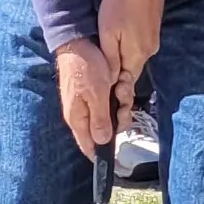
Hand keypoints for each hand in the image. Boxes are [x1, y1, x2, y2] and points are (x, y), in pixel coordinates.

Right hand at [55, 35, 118, 158]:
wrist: (78, 41)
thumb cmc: (85, 67)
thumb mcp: (97, 94)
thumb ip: (100, 119)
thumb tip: (103, 142)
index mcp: (78, 119)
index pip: (88, 146)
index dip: (102, 155)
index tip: (116, 161)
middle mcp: (82, 114)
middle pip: (105, 131)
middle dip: (119, 121)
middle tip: (125, 106)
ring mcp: (89, 103)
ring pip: (111, 115)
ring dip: (122, 104)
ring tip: (122, 88)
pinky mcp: (96, 93)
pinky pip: (111, 102)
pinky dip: (119, 95)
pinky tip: (121, 83)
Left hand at [97, 0, 163, 112]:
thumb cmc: (122, 4)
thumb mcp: (108, 33)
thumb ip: (110, 59)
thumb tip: (110, 81)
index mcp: (136, 56)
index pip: (127, 84)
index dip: (118, 95)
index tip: (111, 106)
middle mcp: (147, 52)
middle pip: (131, 74)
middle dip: (120, 83)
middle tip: (107, 92)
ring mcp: (152, 42)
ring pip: (134, 61)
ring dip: (123, 66)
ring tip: (109, 69)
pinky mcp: (152, 34)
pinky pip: (138, 50)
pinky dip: (128, 54)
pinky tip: (120, 48)